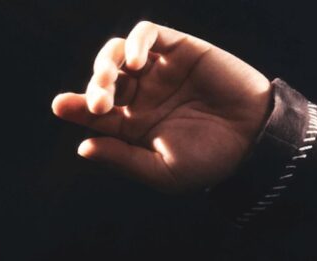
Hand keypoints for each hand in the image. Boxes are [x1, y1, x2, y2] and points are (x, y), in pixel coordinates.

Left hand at [51, 21, 271, 193]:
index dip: (74, 106)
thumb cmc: (210, 163)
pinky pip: (148, 33)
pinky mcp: (181, 49)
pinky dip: (135, 41)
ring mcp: (160, 70)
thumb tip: (83, 147)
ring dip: (107, 62)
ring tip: (112, 81)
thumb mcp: (161, 170)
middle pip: (103, 78)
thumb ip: (122, 157)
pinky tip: (135, 63)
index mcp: (131, 125)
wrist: (255, 142)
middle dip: (94, 86)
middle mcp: (141, 95)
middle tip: (98, 104)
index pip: (92, 110)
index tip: (61, 105)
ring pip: (118, 52)